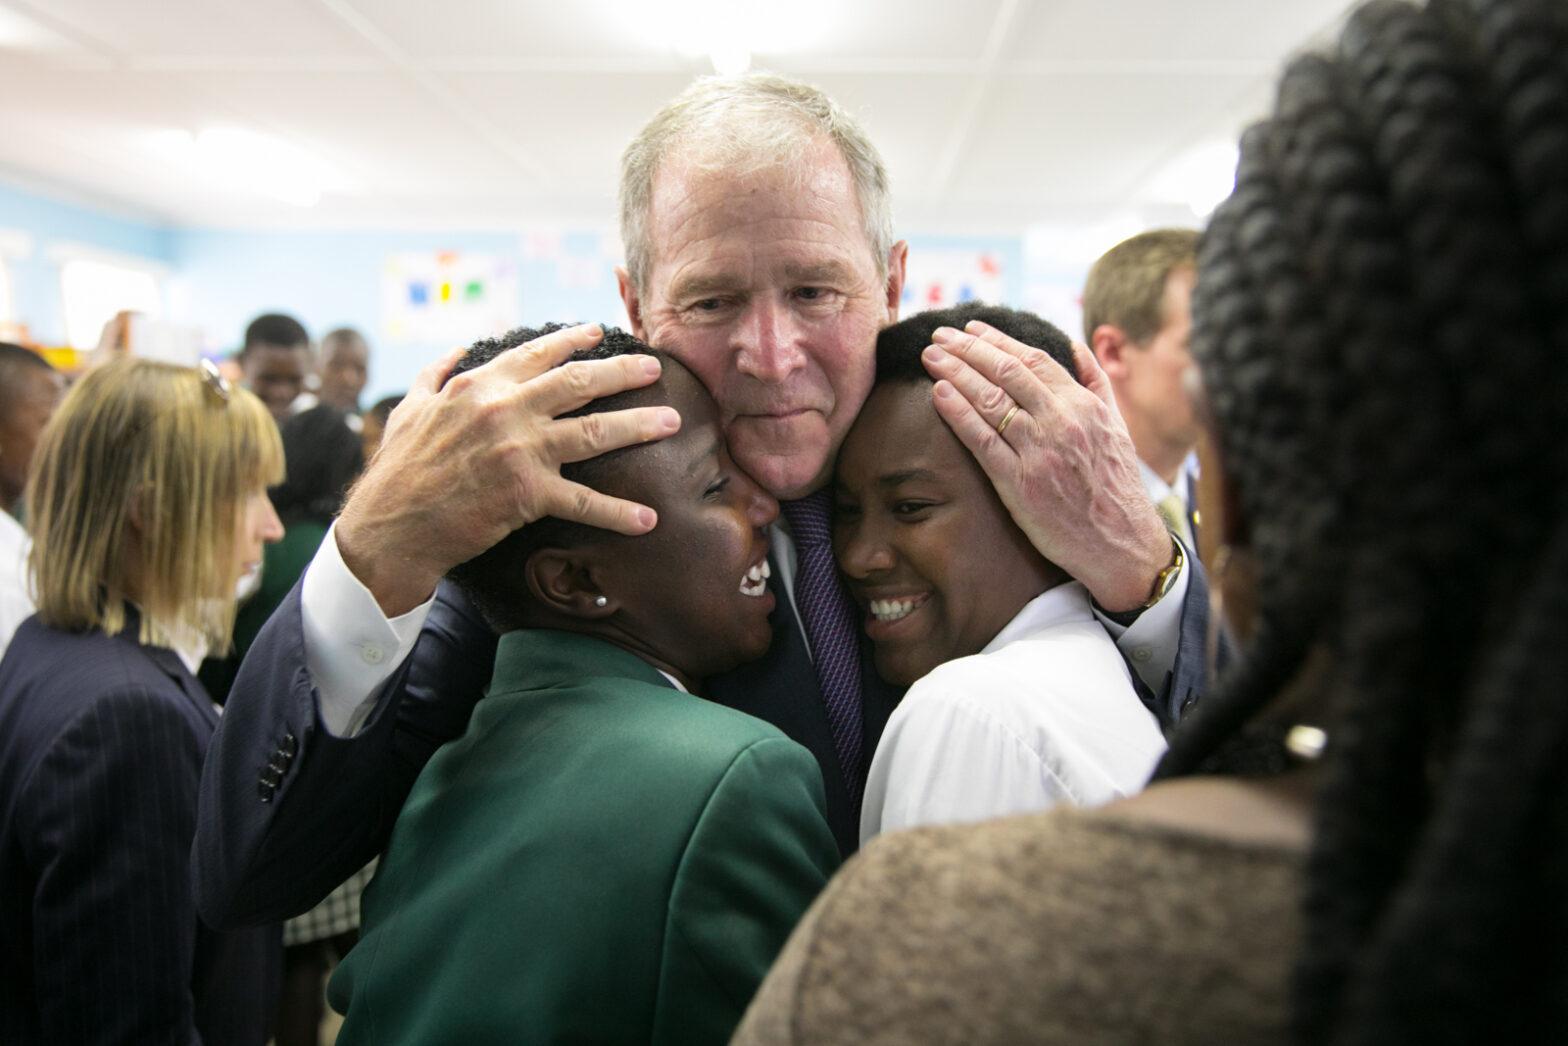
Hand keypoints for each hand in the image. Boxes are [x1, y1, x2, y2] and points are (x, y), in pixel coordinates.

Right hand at [336, 324, 680, 615]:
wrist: (390, 524)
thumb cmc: (398, 467)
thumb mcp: (410, 407)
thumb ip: (436, 374)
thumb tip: (457, 349)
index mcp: (480, 385)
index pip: (538, 354)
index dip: (574, 340)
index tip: (600, 333)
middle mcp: (506, 409)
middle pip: (579, 382)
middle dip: (623, 371)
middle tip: (654, 365)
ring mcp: (520, 450)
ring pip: (595, 431)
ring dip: (639, 425)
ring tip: (672, 421)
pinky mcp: (527, 494)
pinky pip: (585, 503)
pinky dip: (619, 513)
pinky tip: (649, 519)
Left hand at [921, 320, 1171, 612]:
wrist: (1121, 544)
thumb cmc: (1117, 485)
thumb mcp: (1118, 425)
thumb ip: (1096, 382)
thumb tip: (1075, 344)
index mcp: (1083, 405)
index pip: (1033, 359)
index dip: (997, 340)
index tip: (971, 328)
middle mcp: (1061, 422)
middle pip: (1005, 372)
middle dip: (967, 348)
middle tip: (939, 334)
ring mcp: (1039, 452)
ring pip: (990, 400)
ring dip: (955, 372)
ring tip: (930, 356)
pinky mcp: (1020, 484)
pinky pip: (982, 441)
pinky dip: (958, 413)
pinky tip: (937, 393)